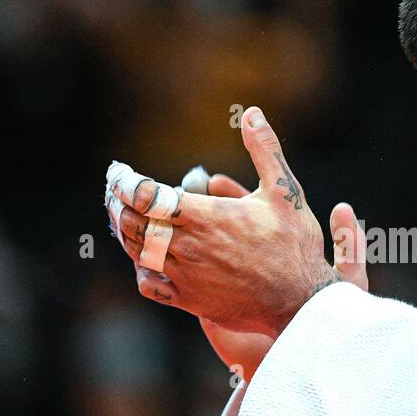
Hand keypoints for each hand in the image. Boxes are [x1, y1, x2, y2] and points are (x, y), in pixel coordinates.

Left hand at [113, 112, 368, 370]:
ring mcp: (185, 276)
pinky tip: (144, 259)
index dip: (125, 182)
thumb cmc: (295, 246)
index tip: (120, 173)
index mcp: (204, 217)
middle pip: (132, 222)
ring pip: (137, 252)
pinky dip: (139, 269)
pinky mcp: (189, 300)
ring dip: (124, 232)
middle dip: (117, 203)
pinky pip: (149, 284)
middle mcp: (188, 246)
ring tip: (122, 217)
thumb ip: (264, 150)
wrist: (300, 301)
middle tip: (115, 191)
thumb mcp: (284, 191)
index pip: (145, 195)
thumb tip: (252, 114)